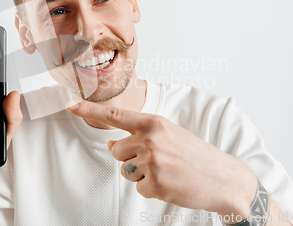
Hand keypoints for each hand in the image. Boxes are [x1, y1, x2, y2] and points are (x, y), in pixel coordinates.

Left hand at [66, 100, 257, 218]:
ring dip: (140, 174)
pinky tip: (169, 183)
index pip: (114, 114)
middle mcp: (150, 140)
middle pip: (116, 150)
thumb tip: (111, 143)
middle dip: (128, 157)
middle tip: (155, 160)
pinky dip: (151, 188)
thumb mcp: (169, 134)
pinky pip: (138, 188)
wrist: (222, 178)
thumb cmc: (194, 153)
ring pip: (125, 170)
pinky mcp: (155, 185)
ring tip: (165, 171)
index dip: (89, 110)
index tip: (70, 104)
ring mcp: (152, 163)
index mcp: (154, 123)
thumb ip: (140, 134)